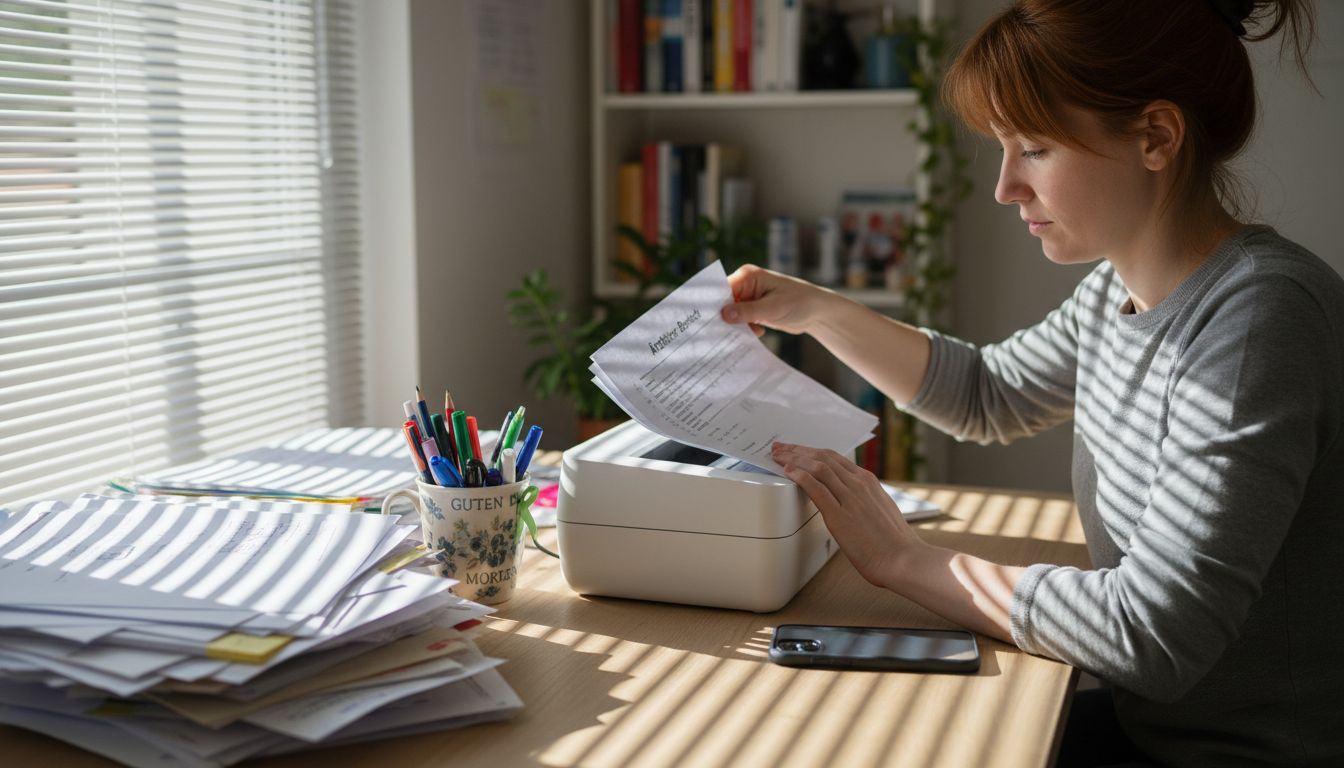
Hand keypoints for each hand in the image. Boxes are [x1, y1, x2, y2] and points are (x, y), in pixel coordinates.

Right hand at [720, 264, 830, 336]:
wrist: (818, 312)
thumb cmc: (800, 302)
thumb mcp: (773, 308)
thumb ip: (748, 311)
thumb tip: (723, 315)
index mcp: (748, 276)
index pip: (721, 290)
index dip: (714, 305)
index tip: (708, 323)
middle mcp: (746, 285)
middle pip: (724, 302)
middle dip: (725, 318)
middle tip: (723, 334)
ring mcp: (750, 298)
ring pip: (732, 314)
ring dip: (737, 326)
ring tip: (748, 333)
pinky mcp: (754, 310)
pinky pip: (741, 321)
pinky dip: (745, 329)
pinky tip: (758, 333)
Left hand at [772, 441, 923, 588]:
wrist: (903, 559)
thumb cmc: (893, 543)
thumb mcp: (880, 510)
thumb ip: (863, 500)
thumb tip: (847, 499)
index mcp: (868, 481)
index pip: (834, 458)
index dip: (811, 452)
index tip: (796, 450)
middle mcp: (859, 484)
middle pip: (822, 457)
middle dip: (798, 450)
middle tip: (780, 448)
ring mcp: (850, 498)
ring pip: (817, 468)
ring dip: (794, 459)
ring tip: (778, 458)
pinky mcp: (840, 515)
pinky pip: (817, 489)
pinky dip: (800, 477)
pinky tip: (788, 473)